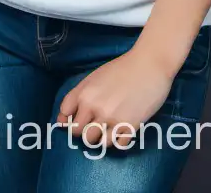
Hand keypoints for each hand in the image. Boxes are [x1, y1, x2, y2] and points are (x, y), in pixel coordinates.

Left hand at [57, 46, 174, 150]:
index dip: (69, 121)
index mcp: (84, 94)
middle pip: (79, 134)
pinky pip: (117, 145)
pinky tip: (122, 128)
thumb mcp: (93, 78)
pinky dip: (118, 140)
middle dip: (84, 131)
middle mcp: (95, 108)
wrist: (148, 65)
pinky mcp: (130, 127)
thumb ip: (77, 97)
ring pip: (97, 143)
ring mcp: (113, 119)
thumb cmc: (120, 69)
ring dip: (101, 137)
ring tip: (109, 126)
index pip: (66, 119)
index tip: (78, 120)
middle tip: (94, 124)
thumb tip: (61, 121)